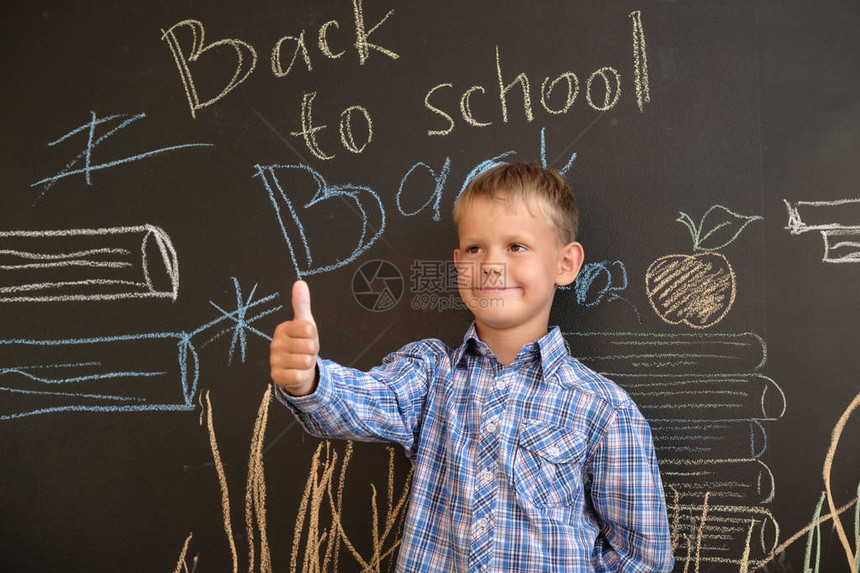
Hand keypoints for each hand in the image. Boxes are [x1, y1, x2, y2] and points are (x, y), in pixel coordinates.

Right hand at [270, 280, 319, 395]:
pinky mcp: (276, 376)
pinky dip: (302, 376)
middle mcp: (275, 343)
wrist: (298, 370)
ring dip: (308, 364)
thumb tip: (300, 282)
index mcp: (282, 328)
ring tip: (302, 362)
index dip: (314, 336)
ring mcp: (274, 360)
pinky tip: (296, 373)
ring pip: (305, 361)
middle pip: (309, 346)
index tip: (307, 338)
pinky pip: (298, 375)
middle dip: (312, 351)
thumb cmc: (302, 345)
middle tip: (305, 352)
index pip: (309, 329)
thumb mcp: (306, 324)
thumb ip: (302, 304)